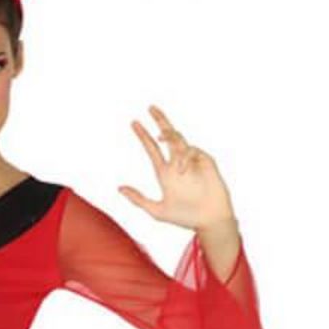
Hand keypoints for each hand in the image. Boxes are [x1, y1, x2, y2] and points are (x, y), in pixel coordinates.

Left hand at [118, 105, 237, 233]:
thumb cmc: (185, 218)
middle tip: (150, 107)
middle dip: (160, 121)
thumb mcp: (157, 211)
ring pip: (178, 139)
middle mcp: (178, 163)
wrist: (209, 220)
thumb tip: (119, 188)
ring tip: (160, 137)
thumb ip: (138, 200)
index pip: (152, 150)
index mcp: (165, 172)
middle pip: (168, 136)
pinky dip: (183, 157)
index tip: (134, 123)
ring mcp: (192, 160)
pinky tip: (181, 170)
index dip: (143, 136)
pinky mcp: (205, 160)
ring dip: (169, 136)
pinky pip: (191, 150)